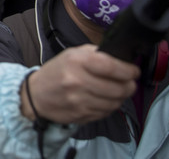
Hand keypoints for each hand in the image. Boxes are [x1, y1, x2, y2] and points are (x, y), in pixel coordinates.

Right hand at [20, 44, 139, 124]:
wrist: (35, 94)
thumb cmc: (57, 71)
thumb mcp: (73, 54)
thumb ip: (96, 53)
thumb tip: (121, 59)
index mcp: (77, 61)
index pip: (112, 67)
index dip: (128, 70)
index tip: (134, 71)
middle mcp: (77, 81)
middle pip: (118, 88)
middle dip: (129, 86)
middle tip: (129, 83)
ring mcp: (79, 100)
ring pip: (114, 103)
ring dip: (121, 98)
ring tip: (118, 92)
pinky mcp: (80, 115)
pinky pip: (105, 113)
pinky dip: (109, 107)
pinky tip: (105, 100)